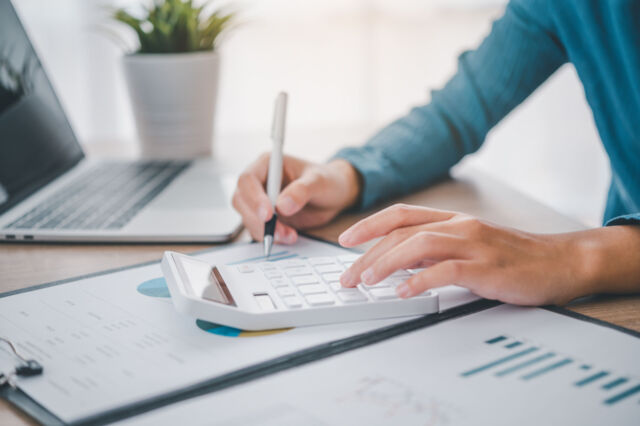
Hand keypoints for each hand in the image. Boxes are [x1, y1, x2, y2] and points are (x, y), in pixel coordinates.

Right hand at [232, 154, 360, 242]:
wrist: (335, 195)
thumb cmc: (327, 180)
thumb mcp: (319, 182)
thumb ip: (302, 191)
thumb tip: (282, 206)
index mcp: (268, 164)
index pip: (248, 179)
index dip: (254, 197)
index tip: (269, 214)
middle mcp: (260, 182)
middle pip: (241, 201)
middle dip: (258, 219)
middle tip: (279, 231)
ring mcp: (261, 201)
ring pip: (248, 218)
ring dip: (265, 231)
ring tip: (290, 235)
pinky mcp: (266, 218)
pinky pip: (259, 229)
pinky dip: (271, 237)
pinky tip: (288, 237)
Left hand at [338, 204, 639, 305]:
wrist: (561, 262)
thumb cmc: (511, 257)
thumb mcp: (467, 246)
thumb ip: (434, 251)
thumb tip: (396, 262)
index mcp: (452, 219)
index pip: (400, 215)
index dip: (368, 225)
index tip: (345, 240)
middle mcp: (459, 226)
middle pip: (401, 233)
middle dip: (367, 254)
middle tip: (347, 277)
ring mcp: (474, 244)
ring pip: (419, 245)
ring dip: (386, 263)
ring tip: (366, 282)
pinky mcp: (487, 268)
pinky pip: (447, 270)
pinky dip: (420, 280)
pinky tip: (403, 292)